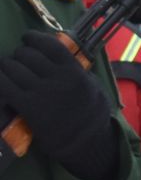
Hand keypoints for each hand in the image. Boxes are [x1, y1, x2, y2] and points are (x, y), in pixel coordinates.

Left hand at [0, 29, 114, 179]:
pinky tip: (1, 80)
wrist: (85, 142)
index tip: (27, 39)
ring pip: (12, 67)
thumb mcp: (92, 86)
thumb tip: (57, 55)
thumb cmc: (91, 113)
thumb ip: (76, 69)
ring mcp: (40, 92)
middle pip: (26, 54)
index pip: (49, 44)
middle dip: (19, 54)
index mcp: (74, 71)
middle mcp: (57, 78)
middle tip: (19, 60)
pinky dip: (0, 79)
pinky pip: (4, 84)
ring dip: (6, 66)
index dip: (33, 38)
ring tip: (7, 70)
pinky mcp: (27, 106)